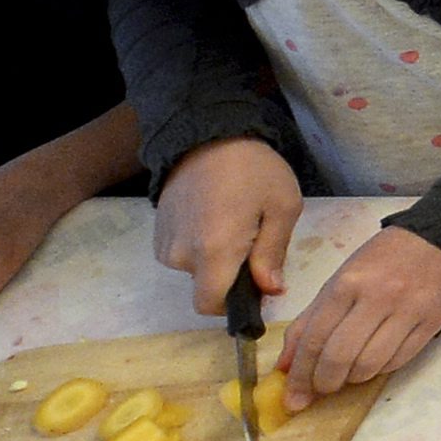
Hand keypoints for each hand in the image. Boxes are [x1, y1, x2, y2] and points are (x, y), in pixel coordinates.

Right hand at [156, 137, 299, 313]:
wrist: (208, 135)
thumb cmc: (254, 170)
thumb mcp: (282, 207)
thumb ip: (273, 254)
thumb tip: (270, 291)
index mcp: (212, 251)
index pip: (210, 305)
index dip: (234, 305)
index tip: (256, 286)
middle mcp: (181, 254)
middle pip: (206, 286)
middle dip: (231, 275)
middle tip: (253, 240)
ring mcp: (164, 243)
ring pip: (194, 270)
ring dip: (215, 257)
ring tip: (234, 221)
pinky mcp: (157, 231)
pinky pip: (182, 253)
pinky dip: (200, 245)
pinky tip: (214, 216)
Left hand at [281, 225, 440, 405]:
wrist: (439, 240)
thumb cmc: (382, 261)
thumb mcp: (340, 280)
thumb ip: (310, 321)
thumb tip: (286, 366)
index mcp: (347, 284)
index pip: (315, 339)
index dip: (300, 374)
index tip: (293, 397)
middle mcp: (377, 297)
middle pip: (340, 357)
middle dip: (325, 383)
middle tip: (321, 389)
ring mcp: (408, 311)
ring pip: (370, 365)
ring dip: (353, 378)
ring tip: (349, 373)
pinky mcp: (432, 323)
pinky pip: (398, 361)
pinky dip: (379, 370)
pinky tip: (374, 361)